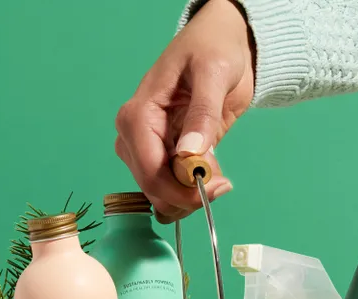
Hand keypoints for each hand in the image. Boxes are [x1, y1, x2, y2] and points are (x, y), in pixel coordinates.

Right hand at [114, 0, 251, 222]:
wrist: (221, 41)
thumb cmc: (212, 48)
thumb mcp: (213, 73)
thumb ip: (203, 114)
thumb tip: (191, 155)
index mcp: (137, 116)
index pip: (150, 171)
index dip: (181, 189)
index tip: (218, 186)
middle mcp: (134, 136)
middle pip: (152, 188)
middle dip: (187, 196)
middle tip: (223, 184)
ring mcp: (146, 149)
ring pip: (159, 194)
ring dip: (189, 196)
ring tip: (220, 177)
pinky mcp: (163, 155)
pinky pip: (170, 188)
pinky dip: (191, 191)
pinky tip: (212, 174)